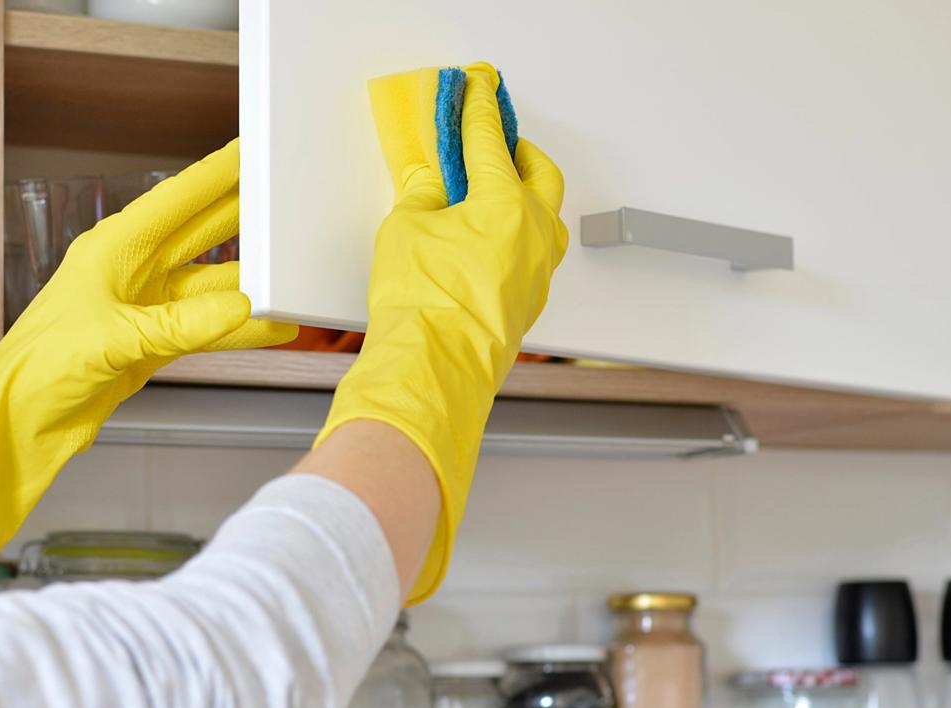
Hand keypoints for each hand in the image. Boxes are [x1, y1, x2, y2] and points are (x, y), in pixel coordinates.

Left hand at [0, 140, 293, 608]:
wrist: (21, 422)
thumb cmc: (39, 369)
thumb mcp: (113, 339)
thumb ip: (180, 325)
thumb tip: (239, 308)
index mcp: (112, 249)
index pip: (175, 201)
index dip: (215, 174)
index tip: (249, 150)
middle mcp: (132, 270)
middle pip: (201, 232)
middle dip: (243, 214)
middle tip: (283, 193)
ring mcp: (146, 306)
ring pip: (212, 284)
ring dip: (250, 285)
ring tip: (293, 277)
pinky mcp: (155, 341)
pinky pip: (209, 326)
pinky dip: (240, 330)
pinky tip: (272, 328)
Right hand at [316, 63, 566, 602]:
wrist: (431, 371)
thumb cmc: (422, 306)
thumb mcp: (406, 230)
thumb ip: (424, 197)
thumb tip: (432, 187)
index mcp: (507, 205)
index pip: (491, 143)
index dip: (478, 112)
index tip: (476, 93)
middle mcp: (533, 236)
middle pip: (539, 174)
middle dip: (518, 151)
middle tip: (493, 139)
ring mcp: (537, 273)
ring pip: (545, 217)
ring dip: (524, 194)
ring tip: (493, 190)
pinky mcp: (527, 304)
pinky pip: (534, 253)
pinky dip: (518, 233)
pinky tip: (490, 238)